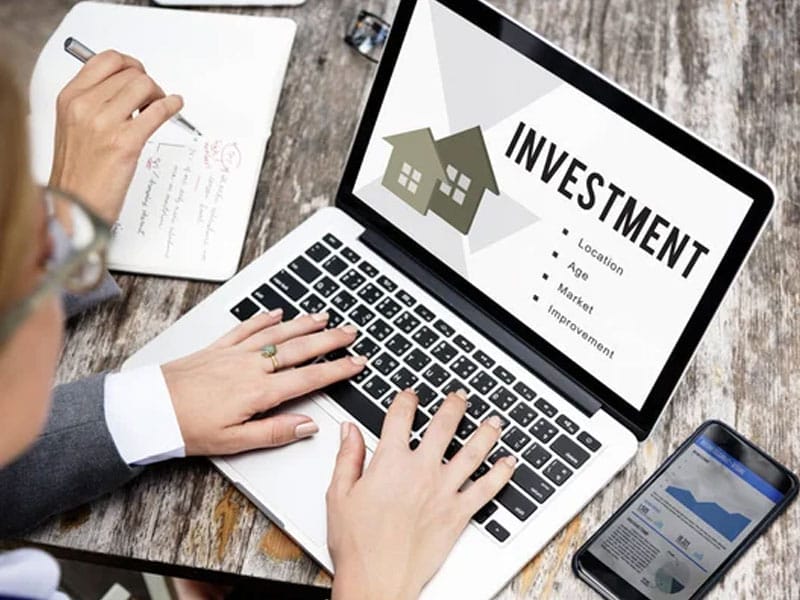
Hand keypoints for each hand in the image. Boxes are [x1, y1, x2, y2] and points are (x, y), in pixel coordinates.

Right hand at [49, 50, 182, 222]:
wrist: (75, 205)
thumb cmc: (78, 172)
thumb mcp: (73, 127)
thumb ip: (93, 103)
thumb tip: (124, 88)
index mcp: (70, 98)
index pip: (105, 60)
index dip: (129, 64)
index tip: (139, 73)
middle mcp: (85, 106)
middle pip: (130, 73)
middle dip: (148, 83)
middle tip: (152, 99)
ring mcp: (105, 124)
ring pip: (145, 86)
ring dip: (159, 94)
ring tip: (158, 108)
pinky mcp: (126, 142)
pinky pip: (157, 111)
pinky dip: (172, 106)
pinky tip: (175, 107)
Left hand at [162, 310, 366, 455]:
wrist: (149, 408)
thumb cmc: (187, 427)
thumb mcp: (234, 442)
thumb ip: (275, 432)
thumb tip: (307, 426)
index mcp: (258, 392)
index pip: (308, 378)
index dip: (337, 370)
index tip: (357, 363)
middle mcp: (250, 367)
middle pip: (299, 349)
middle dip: (329, 340)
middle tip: (351, 332)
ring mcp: (234, 354)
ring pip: (276, 334)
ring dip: (303, 324)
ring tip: (324, 317)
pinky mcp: (217, 348)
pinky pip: (246, 328)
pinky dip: (264, 319)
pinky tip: (276, 313)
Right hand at [326, 390, 514, 599]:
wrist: (378, 578)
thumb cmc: (357, 543)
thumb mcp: (339, 494)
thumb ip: (347, 457)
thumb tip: (348, 431)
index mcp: (390, 462)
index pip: (401, 417)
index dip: (406, 399)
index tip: (410, 395)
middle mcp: (421, 471)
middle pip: (444, 426)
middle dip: (454, 406)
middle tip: (460, 396)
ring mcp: (443, 491)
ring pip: (472, 452)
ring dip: (485, 433)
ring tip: (494, 421)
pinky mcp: (458, 513)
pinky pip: (487, 489)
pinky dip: (501, 474)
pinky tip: (509, 463)